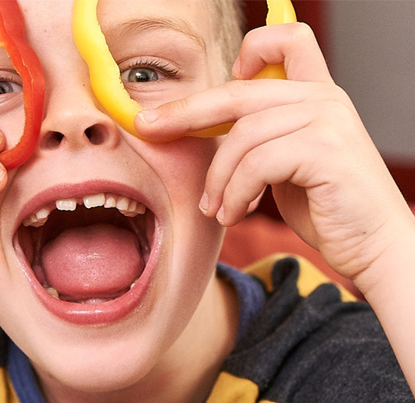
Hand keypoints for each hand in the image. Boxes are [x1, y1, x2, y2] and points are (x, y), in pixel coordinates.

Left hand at [134, 23, 413, 289]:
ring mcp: (327, 120)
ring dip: (218, 179)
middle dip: (186, 113)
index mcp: (315, 95)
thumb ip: (261, 140)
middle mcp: (323, 98)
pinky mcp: (325, 150)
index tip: (224, 78)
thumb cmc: (326, 208)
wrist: (372, 245)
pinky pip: (257, 164)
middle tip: (149, 130)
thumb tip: (208, 133)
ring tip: (214, 209)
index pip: (287, 39)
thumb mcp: (287, 165)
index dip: (250, 50)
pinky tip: (234, 214)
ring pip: (242, 136)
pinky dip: (235, 194)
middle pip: (238, 92)